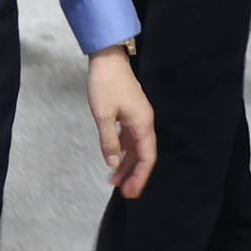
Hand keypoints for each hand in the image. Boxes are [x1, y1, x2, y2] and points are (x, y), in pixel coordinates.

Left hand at [89, 47, 158, 197]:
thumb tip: (112, 163)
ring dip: (126, 164)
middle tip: (124, 193)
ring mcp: (137, 117)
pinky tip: (114, 159)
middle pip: (143, 155)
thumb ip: (109, 140)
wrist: (107, 57)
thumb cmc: (106, 84)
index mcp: (143, 124)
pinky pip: (129, 138)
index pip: (147, 157)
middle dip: (134, 175)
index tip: (131, 192)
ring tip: (114, 181)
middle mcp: (144, 122)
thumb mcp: (103, 114)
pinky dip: (122, 150)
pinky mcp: (130, 113)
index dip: (140, 176)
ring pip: (135, 147)